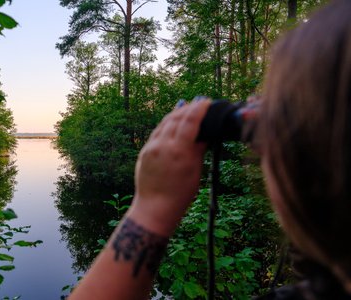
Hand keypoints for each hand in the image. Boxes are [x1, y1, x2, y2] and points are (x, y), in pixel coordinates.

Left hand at [128, 99, 210, 235]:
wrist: (156, 207)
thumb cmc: (180, 193)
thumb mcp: (195, 170)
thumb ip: (198, 149)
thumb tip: (205, 133)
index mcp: (178, 150)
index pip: (189, 121)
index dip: (198, 109)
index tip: (206, 101)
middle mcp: (162, 145)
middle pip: (176, 118)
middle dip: (188, 108)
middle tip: (199, 102)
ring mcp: (151, 147)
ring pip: (164, 123)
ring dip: (176, 113)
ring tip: (187, 106)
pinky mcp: (144, 151)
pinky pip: (157, 132)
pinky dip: (166, 124)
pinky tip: (172, 120)